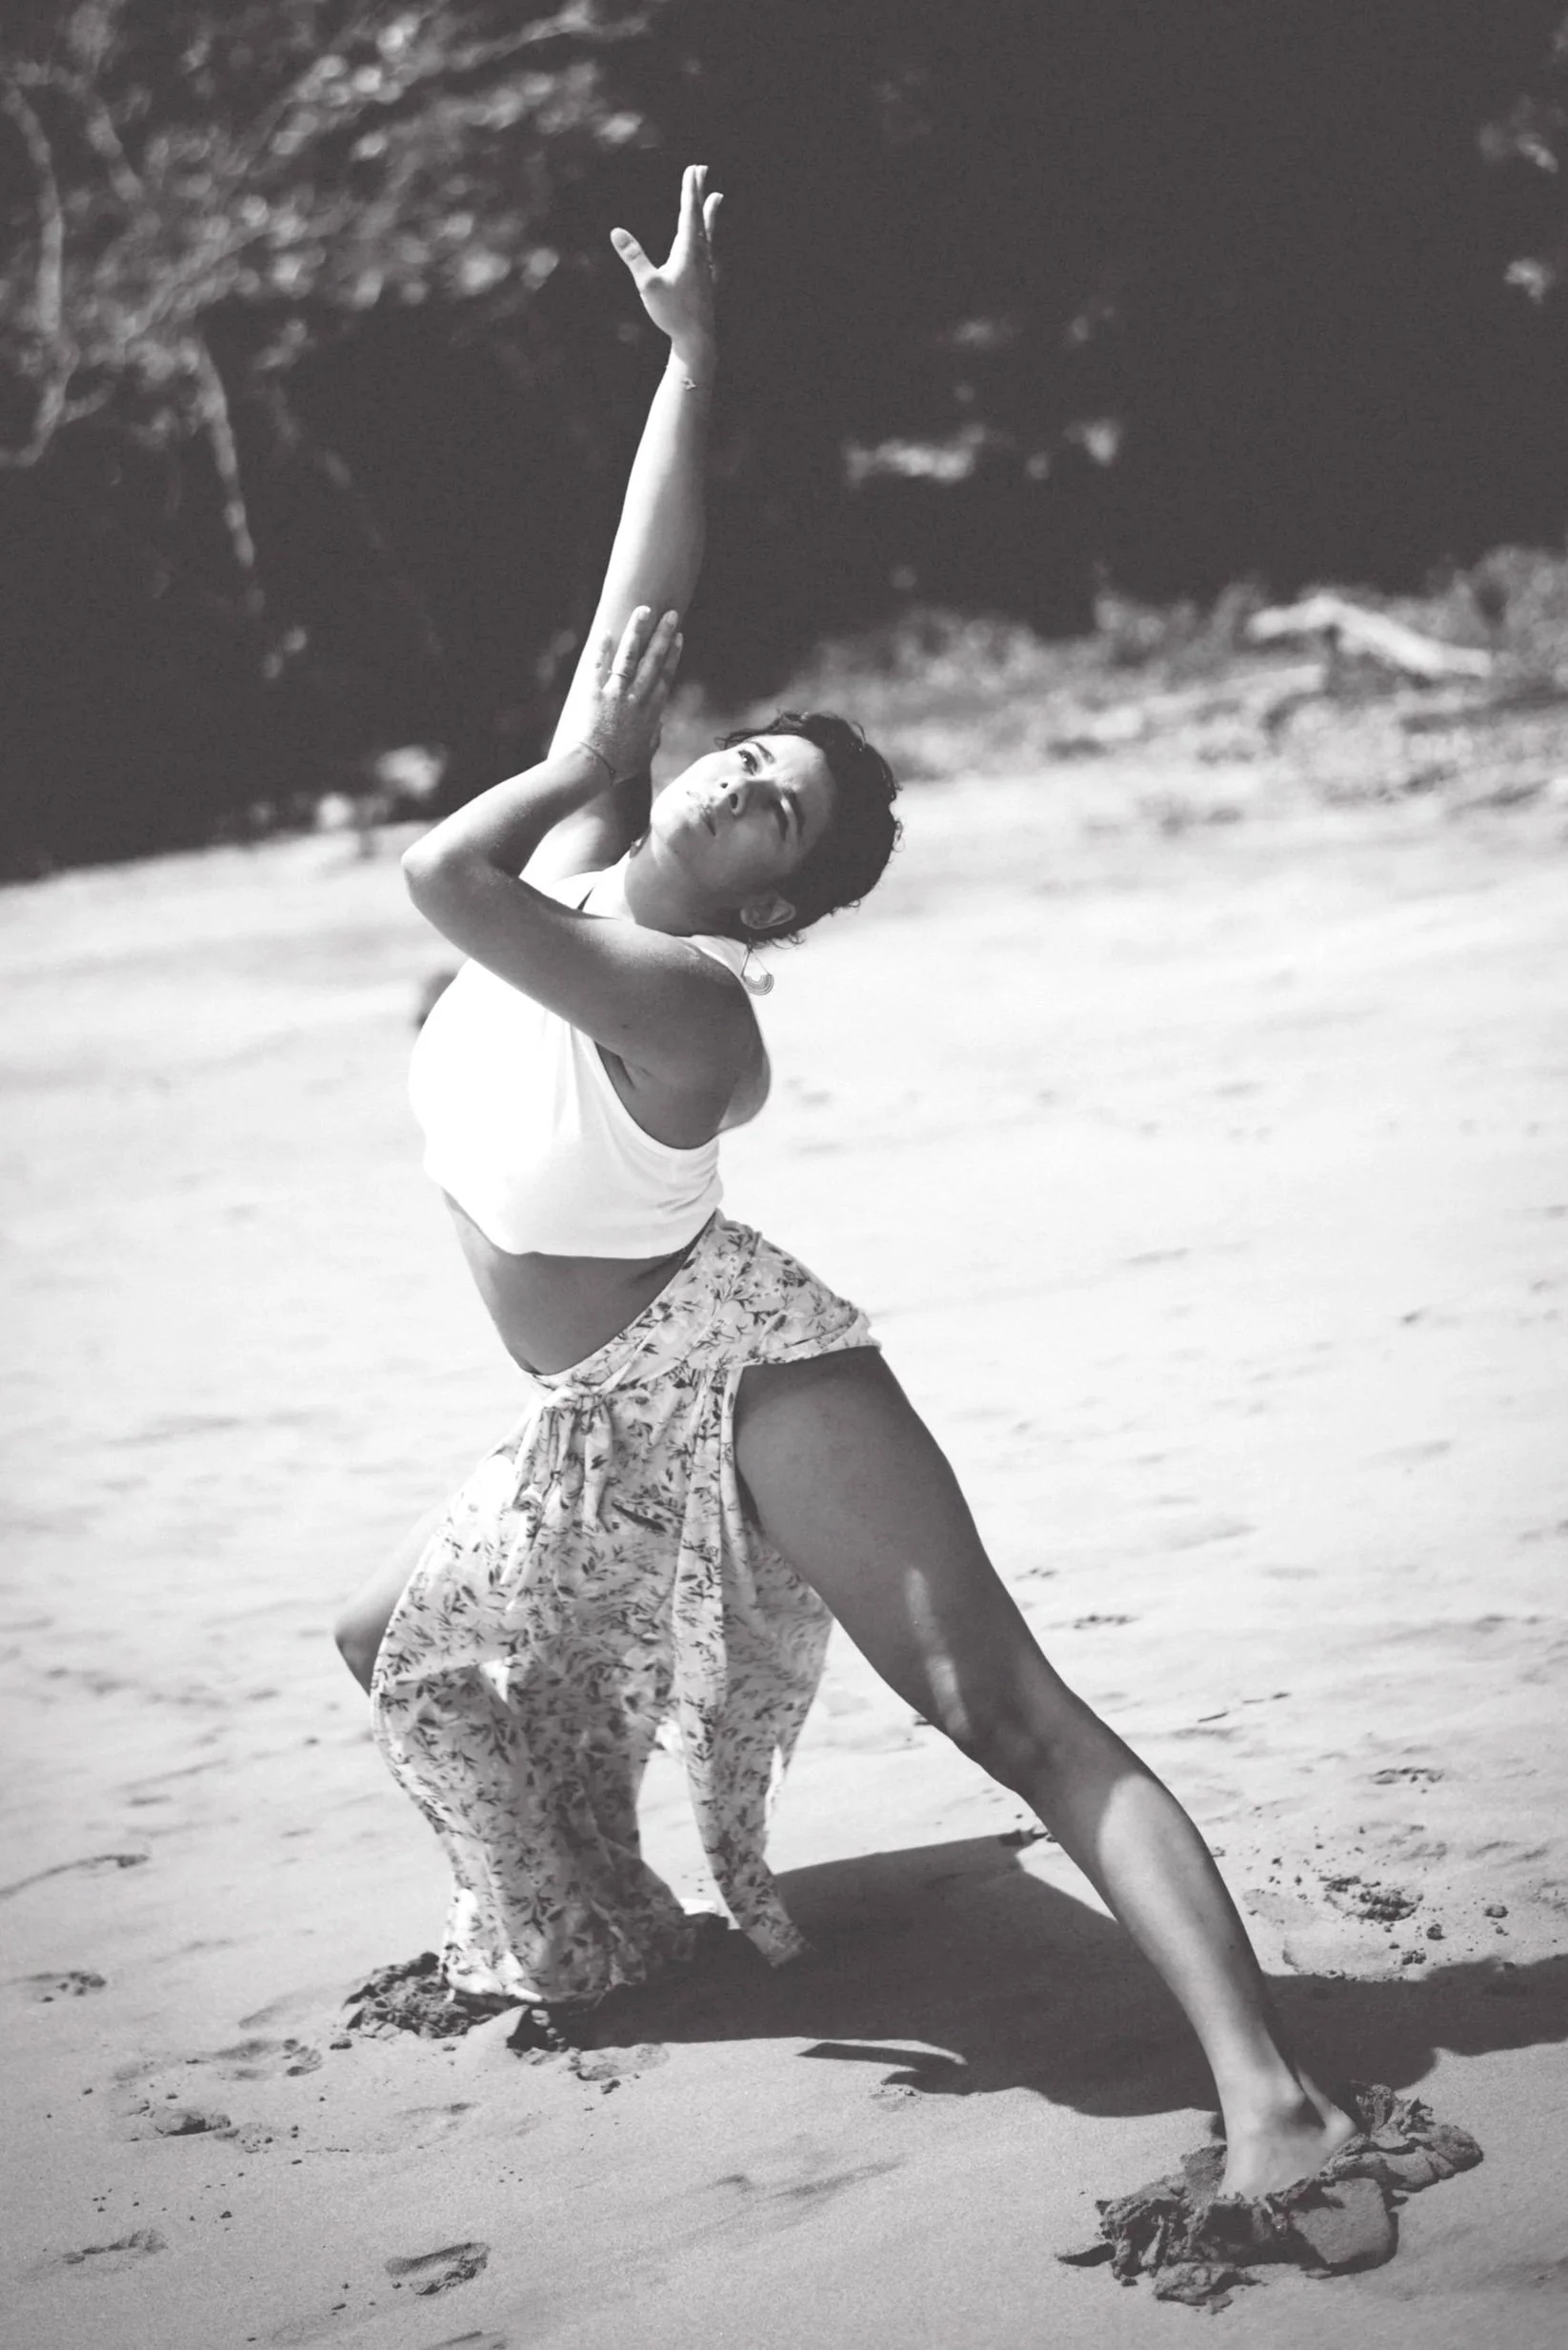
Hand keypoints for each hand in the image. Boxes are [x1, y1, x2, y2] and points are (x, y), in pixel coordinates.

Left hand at [577, 606, 682, 783]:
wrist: (594, 768)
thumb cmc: (619, 766)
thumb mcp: (645, 755)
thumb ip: (654, 738)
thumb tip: (659, 726)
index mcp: (652, 712)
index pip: (665, 676)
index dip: (673, 655)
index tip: (678, 638)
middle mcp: (637, 698)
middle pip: (653, 660)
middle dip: (663, 634)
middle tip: (670, 614)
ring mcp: (616, 694)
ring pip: (630, 656)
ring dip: (637, 631)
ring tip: (643, 610)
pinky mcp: (595, 693)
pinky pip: (599, 666)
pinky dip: (601, 650)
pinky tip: (605, 632)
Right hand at [610, 164, 721, 361]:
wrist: (696, 339)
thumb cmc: (672, 313)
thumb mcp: (648, 285)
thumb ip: (634, 256)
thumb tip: (616, 231)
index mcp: (688, 251)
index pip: (688, 212)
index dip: (690, 189)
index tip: (693, 169)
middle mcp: (701, 254)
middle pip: (700, 215)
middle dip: (699, 191)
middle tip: (702, 168)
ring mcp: (705, 266)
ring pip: (708, 231)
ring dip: (709, 211)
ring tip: (717, 196)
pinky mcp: (705, 278)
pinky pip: (707, 247)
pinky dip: (708, 234)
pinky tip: (707, 239)